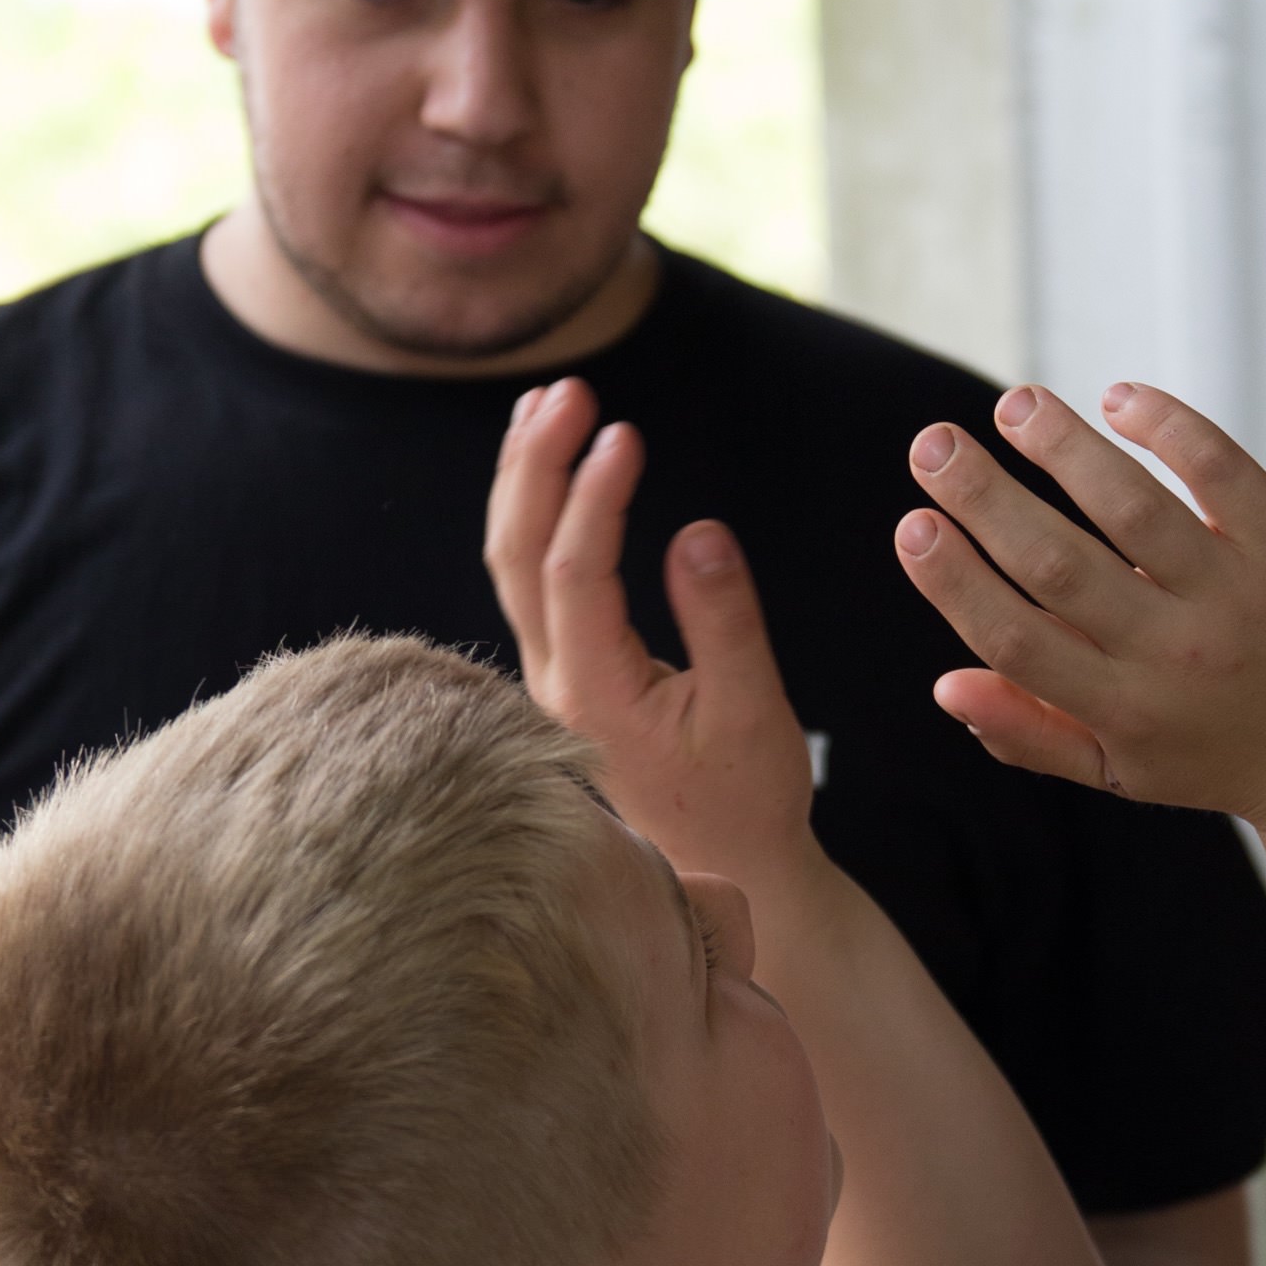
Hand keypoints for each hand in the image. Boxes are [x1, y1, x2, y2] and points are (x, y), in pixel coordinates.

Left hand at [485, 375, 815, 882]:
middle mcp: (556, 684)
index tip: (624, 433)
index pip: (575, 572)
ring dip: (526, 481)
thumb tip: (695, 529)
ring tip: (546, 405)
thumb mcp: (752, 712)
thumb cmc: (744, 801)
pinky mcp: (565, 676)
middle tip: (568, 390)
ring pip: (513, 565)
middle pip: (517, 555)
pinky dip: (536, 516)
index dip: (593, 496)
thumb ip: (723, 620)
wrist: (727, 875)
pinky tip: (552, 472)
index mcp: (596, 694)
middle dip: (536, 465)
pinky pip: (529, 582)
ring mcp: (552, 680)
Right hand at [894, 379, 1265, 835]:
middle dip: (985, 499)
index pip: (1016, 640)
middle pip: (1058, 565)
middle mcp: (1174, 654)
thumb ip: (1030, 730)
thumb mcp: (1122, 771)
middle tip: (932, 444)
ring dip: (1064, 448)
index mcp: (1120, 711)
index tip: (911, 525)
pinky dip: (1168, 429)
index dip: (957, 582)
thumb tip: (943, 681)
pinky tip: (1119, 399)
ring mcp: (1236, 597)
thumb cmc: (1221, 757)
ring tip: (1015, 404)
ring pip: (1132, 509)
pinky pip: (1221, 473)